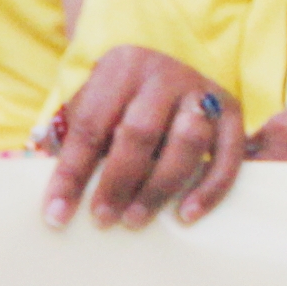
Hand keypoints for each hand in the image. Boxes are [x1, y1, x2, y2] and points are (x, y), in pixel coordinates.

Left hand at [36, 48, 256, 226]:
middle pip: (140, 132)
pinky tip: (187, 214)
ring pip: (187, 141)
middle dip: (118, 182)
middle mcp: (163, 74)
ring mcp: (201, 90)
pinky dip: (210, 188)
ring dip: (160, 187)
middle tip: (103, 219)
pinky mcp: (231, 111)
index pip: (90, 126)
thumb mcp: (93, 104)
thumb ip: (75, 143)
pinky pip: (227, 154)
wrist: (171, 65)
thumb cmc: (122, 99)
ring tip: (135, 220)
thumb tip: (55, 198)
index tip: (56, 215)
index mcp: (120, 68)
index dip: (71, 174)